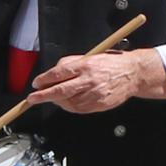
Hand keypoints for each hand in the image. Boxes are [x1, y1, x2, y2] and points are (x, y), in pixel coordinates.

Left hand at [31, 50, 155, 114]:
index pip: (59, 73)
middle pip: (61, 90)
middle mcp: (89, 80)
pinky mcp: (99, 105)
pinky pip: (79, 109)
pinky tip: (66, 102)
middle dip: (43, 96)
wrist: (133, 74)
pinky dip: (69, 107)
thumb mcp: (90, 56)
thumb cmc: (111, 63)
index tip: (36, 84)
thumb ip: (71, 63)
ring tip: (52, 97)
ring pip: (68, 102)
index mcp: (85, 65)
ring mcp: (94, 94)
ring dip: (57, 101)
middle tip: (32, 99)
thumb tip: (53, 73)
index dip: (45, 79)